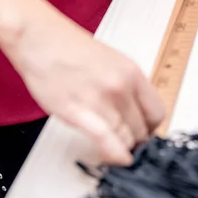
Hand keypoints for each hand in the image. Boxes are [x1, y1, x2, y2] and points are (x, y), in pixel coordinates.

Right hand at [0, 0, 163, 163]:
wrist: (40, 38)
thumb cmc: (69, 48)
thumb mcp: (112, 61)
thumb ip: (125, 85)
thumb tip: (134, 111)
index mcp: (132, 72)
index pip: (157, 112)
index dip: (150, 127)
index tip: (143, 131)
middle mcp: (122, 86)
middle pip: (142, 129)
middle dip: (135, 140)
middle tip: (125, 141)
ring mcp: (102, 100)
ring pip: (127, 140)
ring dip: (122, 148)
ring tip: (113, 146)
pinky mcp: (79, 113)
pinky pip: (107, 142)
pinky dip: (115, 156)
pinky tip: (116, 159)